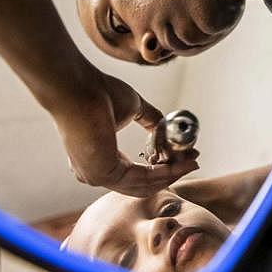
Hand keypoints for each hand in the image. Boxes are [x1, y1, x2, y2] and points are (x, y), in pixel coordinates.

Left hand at [54, 72, 198, 196]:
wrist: (77, 86)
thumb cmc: (97, 92)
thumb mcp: (133, 108)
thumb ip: (151, 120)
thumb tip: (167, 126)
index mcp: (98, 160)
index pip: (134, 174)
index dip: (162, 168)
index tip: (185, 157)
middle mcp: (95, 174)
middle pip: (142, 184)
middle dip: (172, 174)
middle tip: (193, 161)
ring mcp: (96, 176)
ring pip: (143, 184)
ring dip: (171, 174)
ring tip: (191, 161)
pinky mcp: (102, 173)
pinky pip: (140, 179)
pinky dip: (163, 172)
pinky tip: (178, 162)